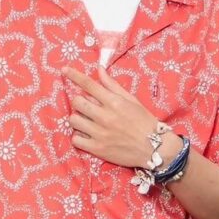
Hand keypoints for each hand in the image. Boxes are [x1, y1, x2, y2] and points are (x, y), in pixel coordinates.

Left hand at [62, 64, 176, 168]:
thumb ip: (112, 86)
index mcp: (114, 102)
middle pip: (77, 102)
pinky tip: (87, 135)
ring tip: (87, 121)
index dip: (74, 75)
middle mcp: (105, 117)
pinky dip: (78, 136)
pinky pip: (75, 139)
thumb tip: (99, 70)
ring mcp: (100, 134)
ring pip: (73, 120)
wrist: (154, 148)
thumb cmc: (144, 121)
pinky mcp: (97, 149)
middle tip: (86, 106)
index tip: (64, 70)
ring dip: (77, 119)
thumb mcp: (131, 100)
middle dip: (79, 101)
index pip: (89, 85)